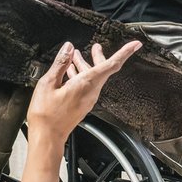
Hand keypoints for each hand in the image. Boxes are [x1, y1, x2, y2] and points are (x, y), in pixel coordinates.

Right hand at [20, 40, 140, 181]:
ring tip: (75, 55)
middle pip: (103, 69)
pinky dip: (81, 75)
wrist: (47, 136)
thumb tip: (68, 48)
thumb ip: (60, 63)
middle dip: (99, 56)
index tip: (135, 44)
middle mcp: (92, 91)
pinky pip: (87, 85)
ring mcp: (89, 98)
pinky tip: (69, 72)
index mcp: (87, 83)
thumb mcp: (48, 83)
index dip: (125, 52)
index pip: (111, 64)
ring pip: (93, 77)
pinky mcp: (83, 104)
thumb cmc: (46, 114)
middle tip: (96, 46)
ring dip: (86, 65)